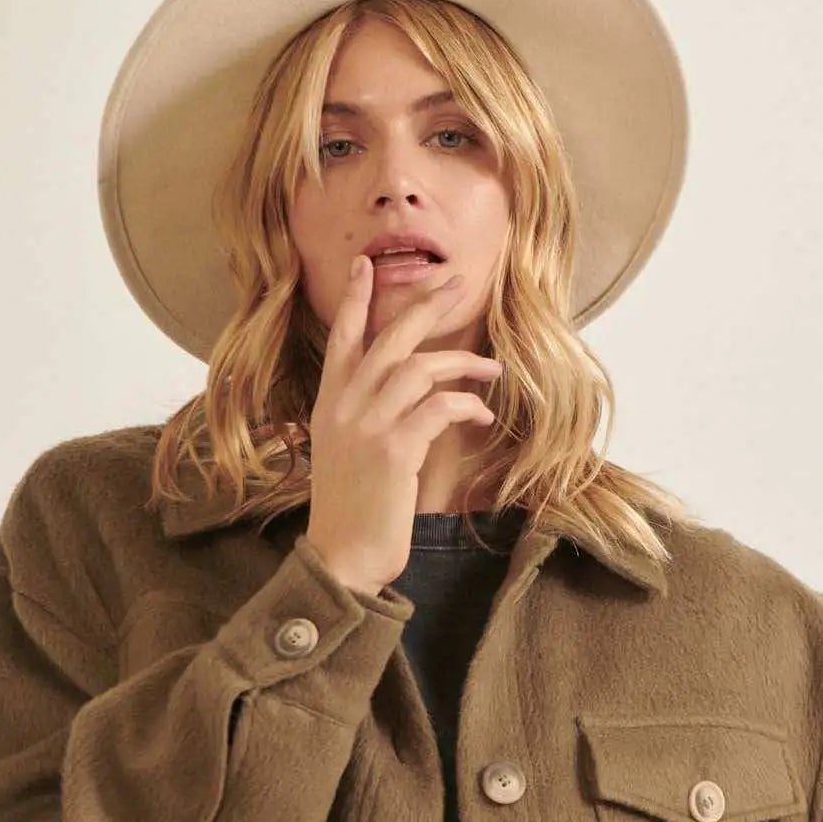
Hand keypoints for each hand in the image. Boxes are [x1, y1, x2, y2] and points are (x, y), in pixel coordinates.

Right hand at [303, 255, 502, 592]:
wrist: (341, 557)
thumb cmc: (350, 510)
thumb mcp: (345, 453)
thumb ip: (364, 417)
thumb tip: (403, 396)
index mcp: (330, 403)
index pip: (341, 338)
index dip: (354, 299)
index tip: (365, 264)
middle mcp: (344, 406)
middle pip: (388, 338)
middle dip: (424, 305)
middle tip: (455, 283)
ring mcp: (367, 426)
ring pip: (420, 368)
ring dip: (463, 363)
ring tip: (493, 370)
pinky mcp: (394, 450)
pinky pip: (438, 407)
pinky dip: (466, 404)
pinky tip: (483, 413)